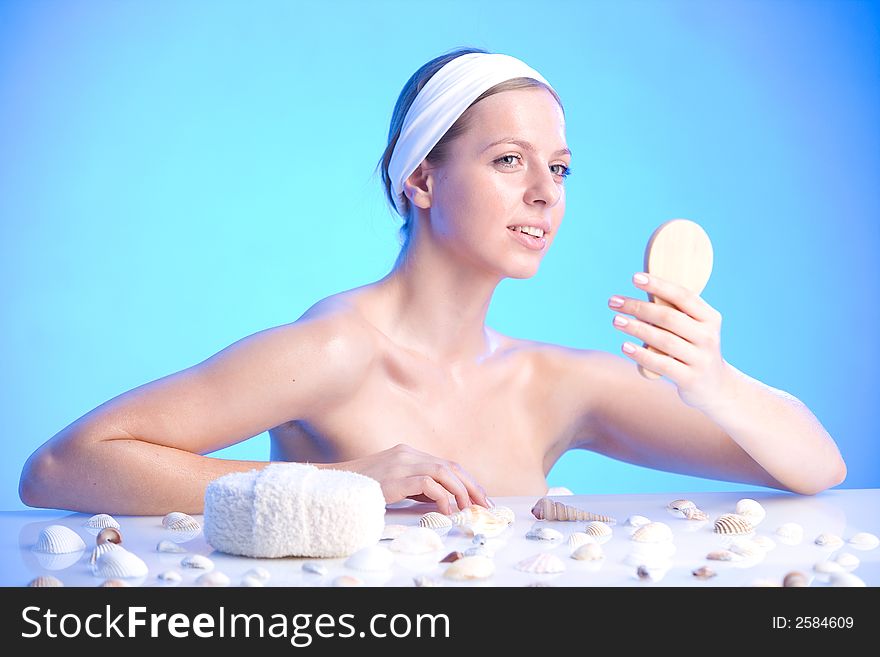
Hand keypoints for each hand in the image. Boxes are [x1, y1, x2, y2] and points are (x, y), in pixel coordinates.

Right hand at [336, 443, 489, 513]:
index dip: (466, 480)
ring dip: (460, 491)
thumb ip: (417, 487)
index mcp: (409, 453)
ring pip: (444, 472)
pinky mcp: (397, 477)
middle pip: (450, 466)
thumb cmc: (364, 487)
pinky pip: (428, 484)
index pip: (446, 464)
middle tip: (483, 504)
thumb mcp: (395, 484)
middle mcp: (408, 454)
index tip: (478, 496)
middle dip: (470, 486)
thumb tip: (442, 500)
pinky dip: (442, 498)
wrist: (337, 485)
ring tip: (467, 508)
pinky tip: (446, 510)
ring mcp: (402, 464)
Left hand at [608, 272, 732, 412]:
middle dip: (638, 307)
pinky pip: (661, 364)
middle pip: (669, 317)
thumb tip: (639, 291)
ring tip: (616, 320)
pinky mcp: (690, 379)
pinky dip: (641, 354)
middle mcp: (708, 337)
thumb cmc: (694, 350)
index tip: (634, 278)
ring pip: (664, 340)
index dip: (658, 285)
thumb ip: (674, 314)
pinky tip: (625, 346)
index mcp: (710, 318)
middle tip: (614, 302)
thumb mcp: (694, 329)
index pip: (683, 296)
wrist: (716, 387)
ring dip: (636, 328)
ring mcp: (700, 359)